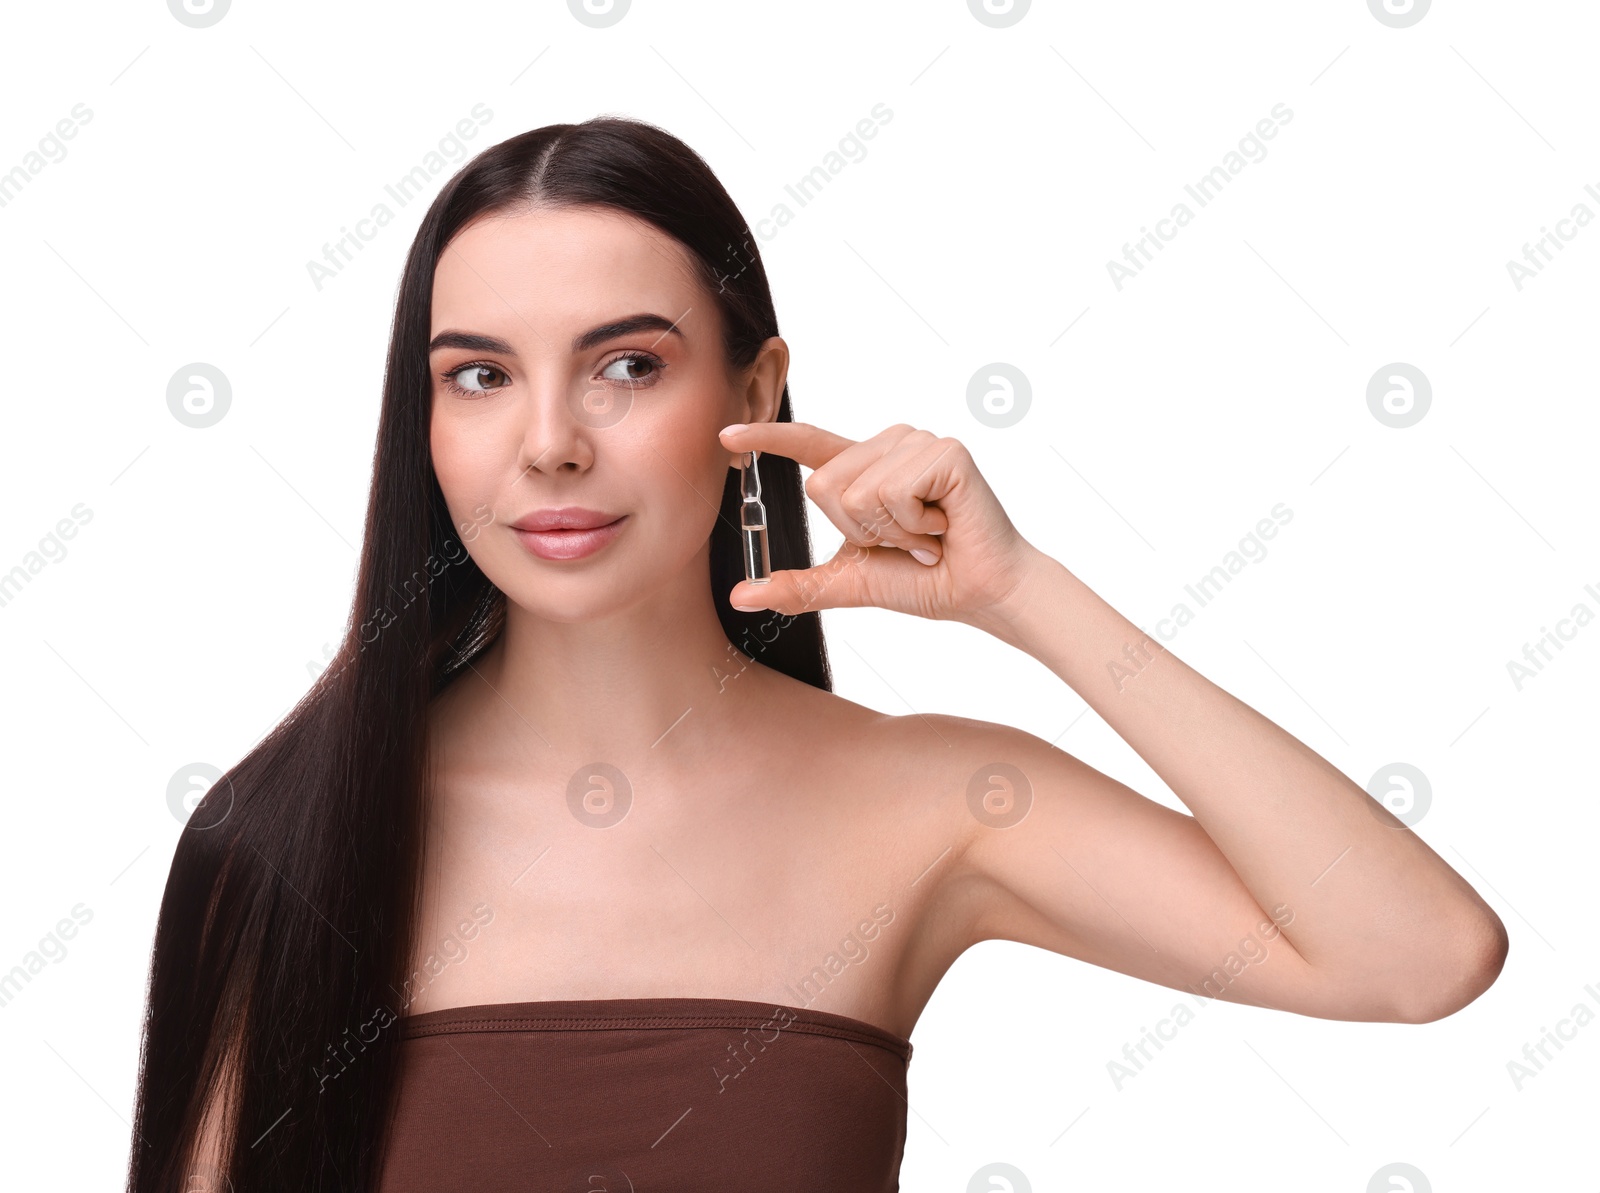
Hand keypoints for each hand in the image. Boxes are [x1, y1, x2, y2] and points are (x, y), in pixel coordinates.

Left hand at [718, 421, 1041, 626]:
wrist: (979, 593)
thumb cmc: (924, 580)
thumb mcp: (848, 581)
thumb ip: (797, 585)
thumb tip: (741, 597)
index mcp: (864, 469)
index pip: (808, 445)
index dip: (766, 438)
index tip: (726, 433)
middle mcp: (889, 445)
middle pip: (824, 485)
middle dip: (858, 530)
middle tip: (904, 540)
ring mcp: (917, 443)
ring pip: (856, 491)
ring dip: (890, 531)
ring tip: (926, 533)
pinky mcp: (943, 451)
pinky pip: (892, 491)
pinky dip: (913, 525)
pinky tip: (942, 525)